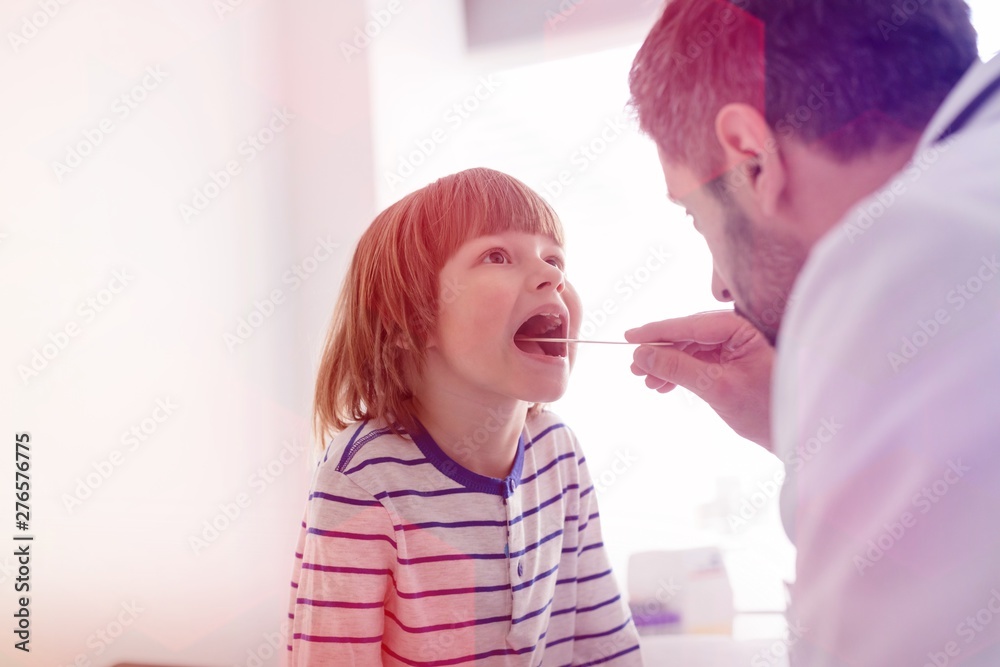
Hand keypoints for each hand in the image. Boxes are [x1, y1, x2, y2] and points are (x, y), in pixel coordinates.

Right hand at [626, 310, 773, 449]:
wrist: (795, 433)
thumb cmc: (766, 409)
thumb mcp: (715, 387)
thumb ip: (677, 367)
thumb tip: (641, 354)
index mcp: (742, 327)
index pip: (690, 324)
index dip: (657, 331)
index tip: (629, 337)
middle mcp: (739, 330)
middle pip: (687, 335)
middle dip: (660, 352)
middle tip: (634, 368)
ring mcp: (736, 346)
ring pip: (689, 349)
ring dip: (667, 365)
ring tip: (648, 382)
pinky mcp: (732, 362)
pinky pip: (698, 361)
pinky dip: (680, 372)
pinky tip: (664, 385)